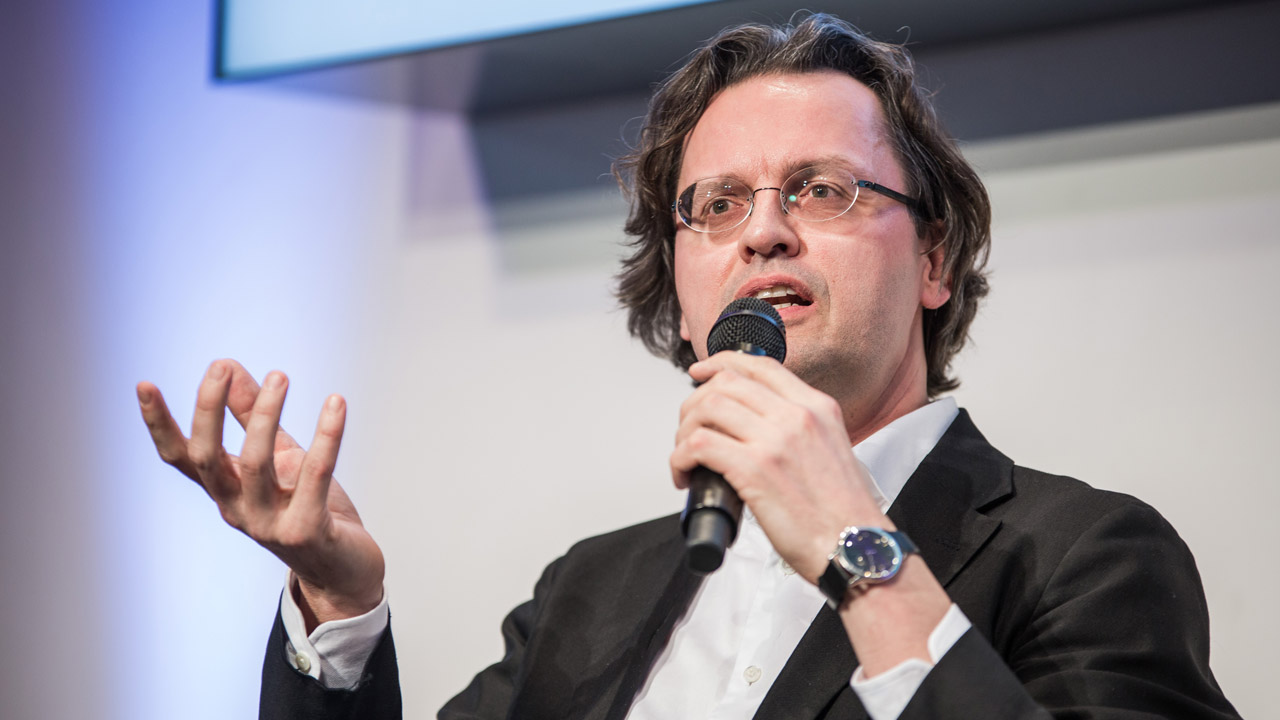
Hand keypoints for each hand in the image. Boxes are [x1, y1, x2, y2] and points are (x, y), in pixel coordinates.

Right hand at [137, 359, 384, 628]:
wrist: (346, 571)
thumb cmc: (311, 508)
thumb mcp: (281, 456)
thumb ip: (252, 415)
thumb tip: (228, 364)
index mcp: (227, 490)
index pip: (181, 458)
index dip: (159, 425)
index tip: (144, 384)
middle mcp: (238, 509)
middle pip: (207, 458)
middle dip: (208, 410)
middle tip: (220, 366)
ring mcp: (270, 524)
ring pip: (256, 464)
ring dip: (265, 415)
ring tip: (280, 376)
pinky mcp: (308, 531)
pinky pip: (316, 476)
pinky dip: (327, 437)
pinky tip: (336, 403)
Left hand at [670, 351, 886, 581]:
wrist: (857, 547)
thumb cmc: (844, 513)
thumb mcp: (832, 449)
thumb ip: (801, 430)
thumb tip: (756, 428)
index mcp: (817, 407)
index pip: (760, 365)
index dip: (721, 363)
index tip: (701, 373)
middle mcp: (797, 416)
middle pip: (726, 383)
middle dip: (695, 403)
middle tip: (688, 430)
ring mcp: (775, 440)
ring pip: (706, 408)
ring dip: (684, 432)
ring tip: (686, 457)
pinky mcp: (755, 469)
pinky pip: (698, 445)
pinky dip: (679, 459)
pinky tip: (685, 476)